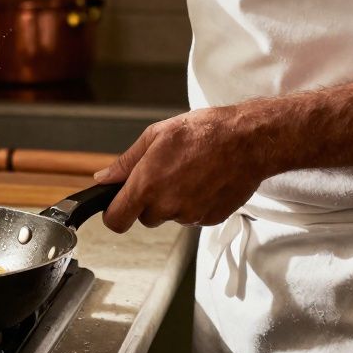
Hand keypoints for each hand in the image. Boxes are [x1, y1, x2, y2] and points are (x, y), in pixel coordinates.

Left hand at [92, 104, 273, 232]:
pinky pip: (193, 216)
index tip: (118, 206)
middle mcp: (167, 205)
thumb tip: (104, 178)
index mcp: (147, 185)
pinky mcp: (210, 219)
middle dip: (149, 201)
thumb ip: (125, 163)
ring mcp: (190, 215)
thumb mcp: (155, 136)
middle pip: (145, 217)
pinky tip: (204, 181)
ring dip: (173, 201)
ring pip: (170, 216)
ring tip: (189, 172)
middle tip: (165, 175)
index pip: (116, 220)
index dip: (114, 214)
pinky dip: (195, 203)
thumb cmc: (204, 132)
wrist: (248, 140)